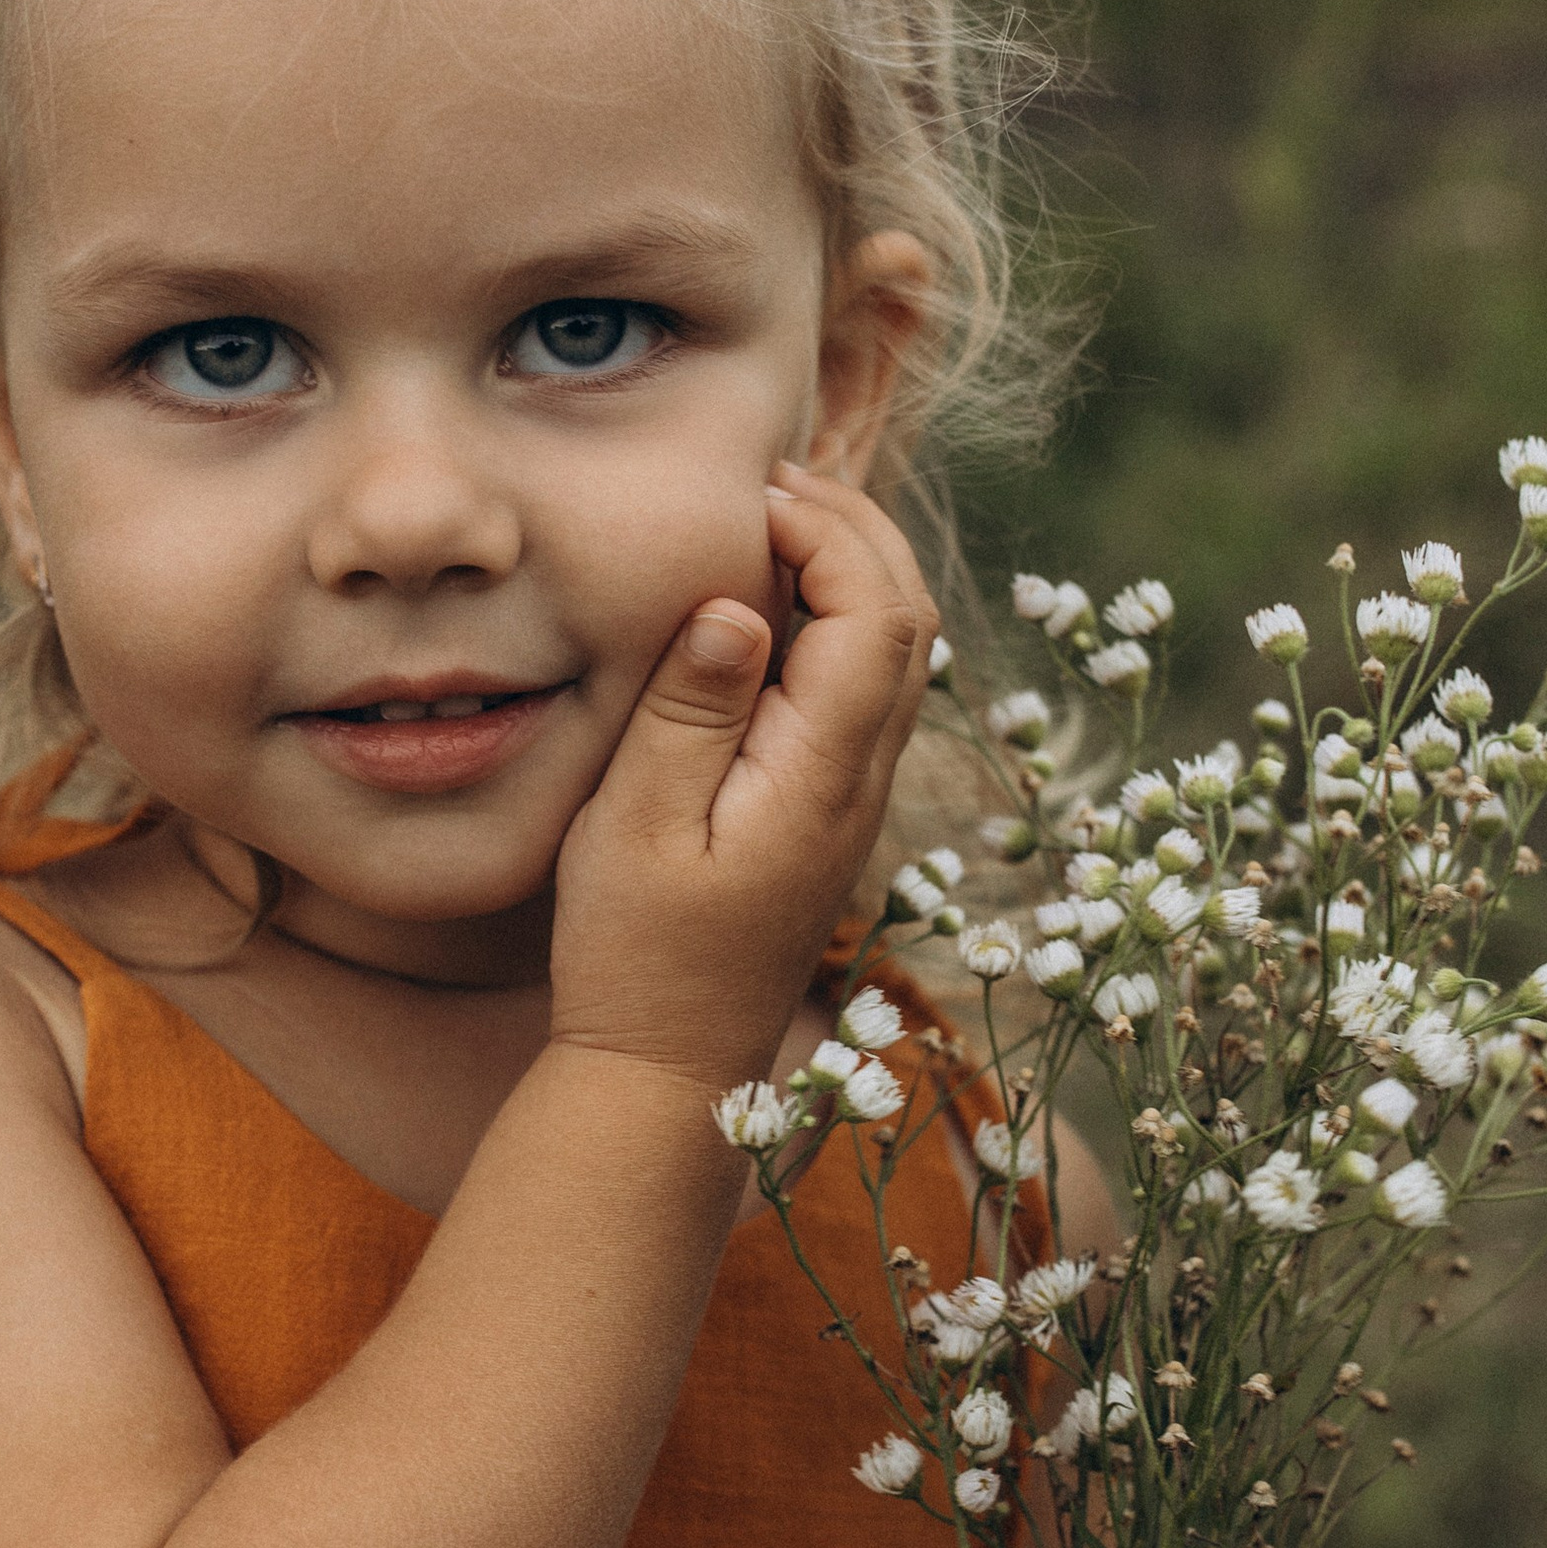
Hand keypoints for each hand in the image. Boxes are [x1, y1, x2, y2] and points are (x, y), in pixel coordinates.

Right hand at [546, 466, 933, 1094]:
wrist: (669, 1069)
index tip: (751, 496)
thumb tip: (741, 604)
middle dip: (858, 528)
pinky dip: (841, 620)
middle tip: (776, 478)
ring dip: (856, 568)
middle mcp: (864, 783)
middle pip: (912, 619)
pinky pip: (870, 690)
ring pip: (903, 652)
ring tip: (778, 518)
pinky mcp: (834, 812)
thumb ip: (690, 709)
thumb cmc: (635, 954)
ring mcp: (858, 799)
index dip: (828, 531)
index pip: (875, 614)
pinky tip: (777, 604)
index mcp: (823, 776)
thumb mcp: (634, 826)